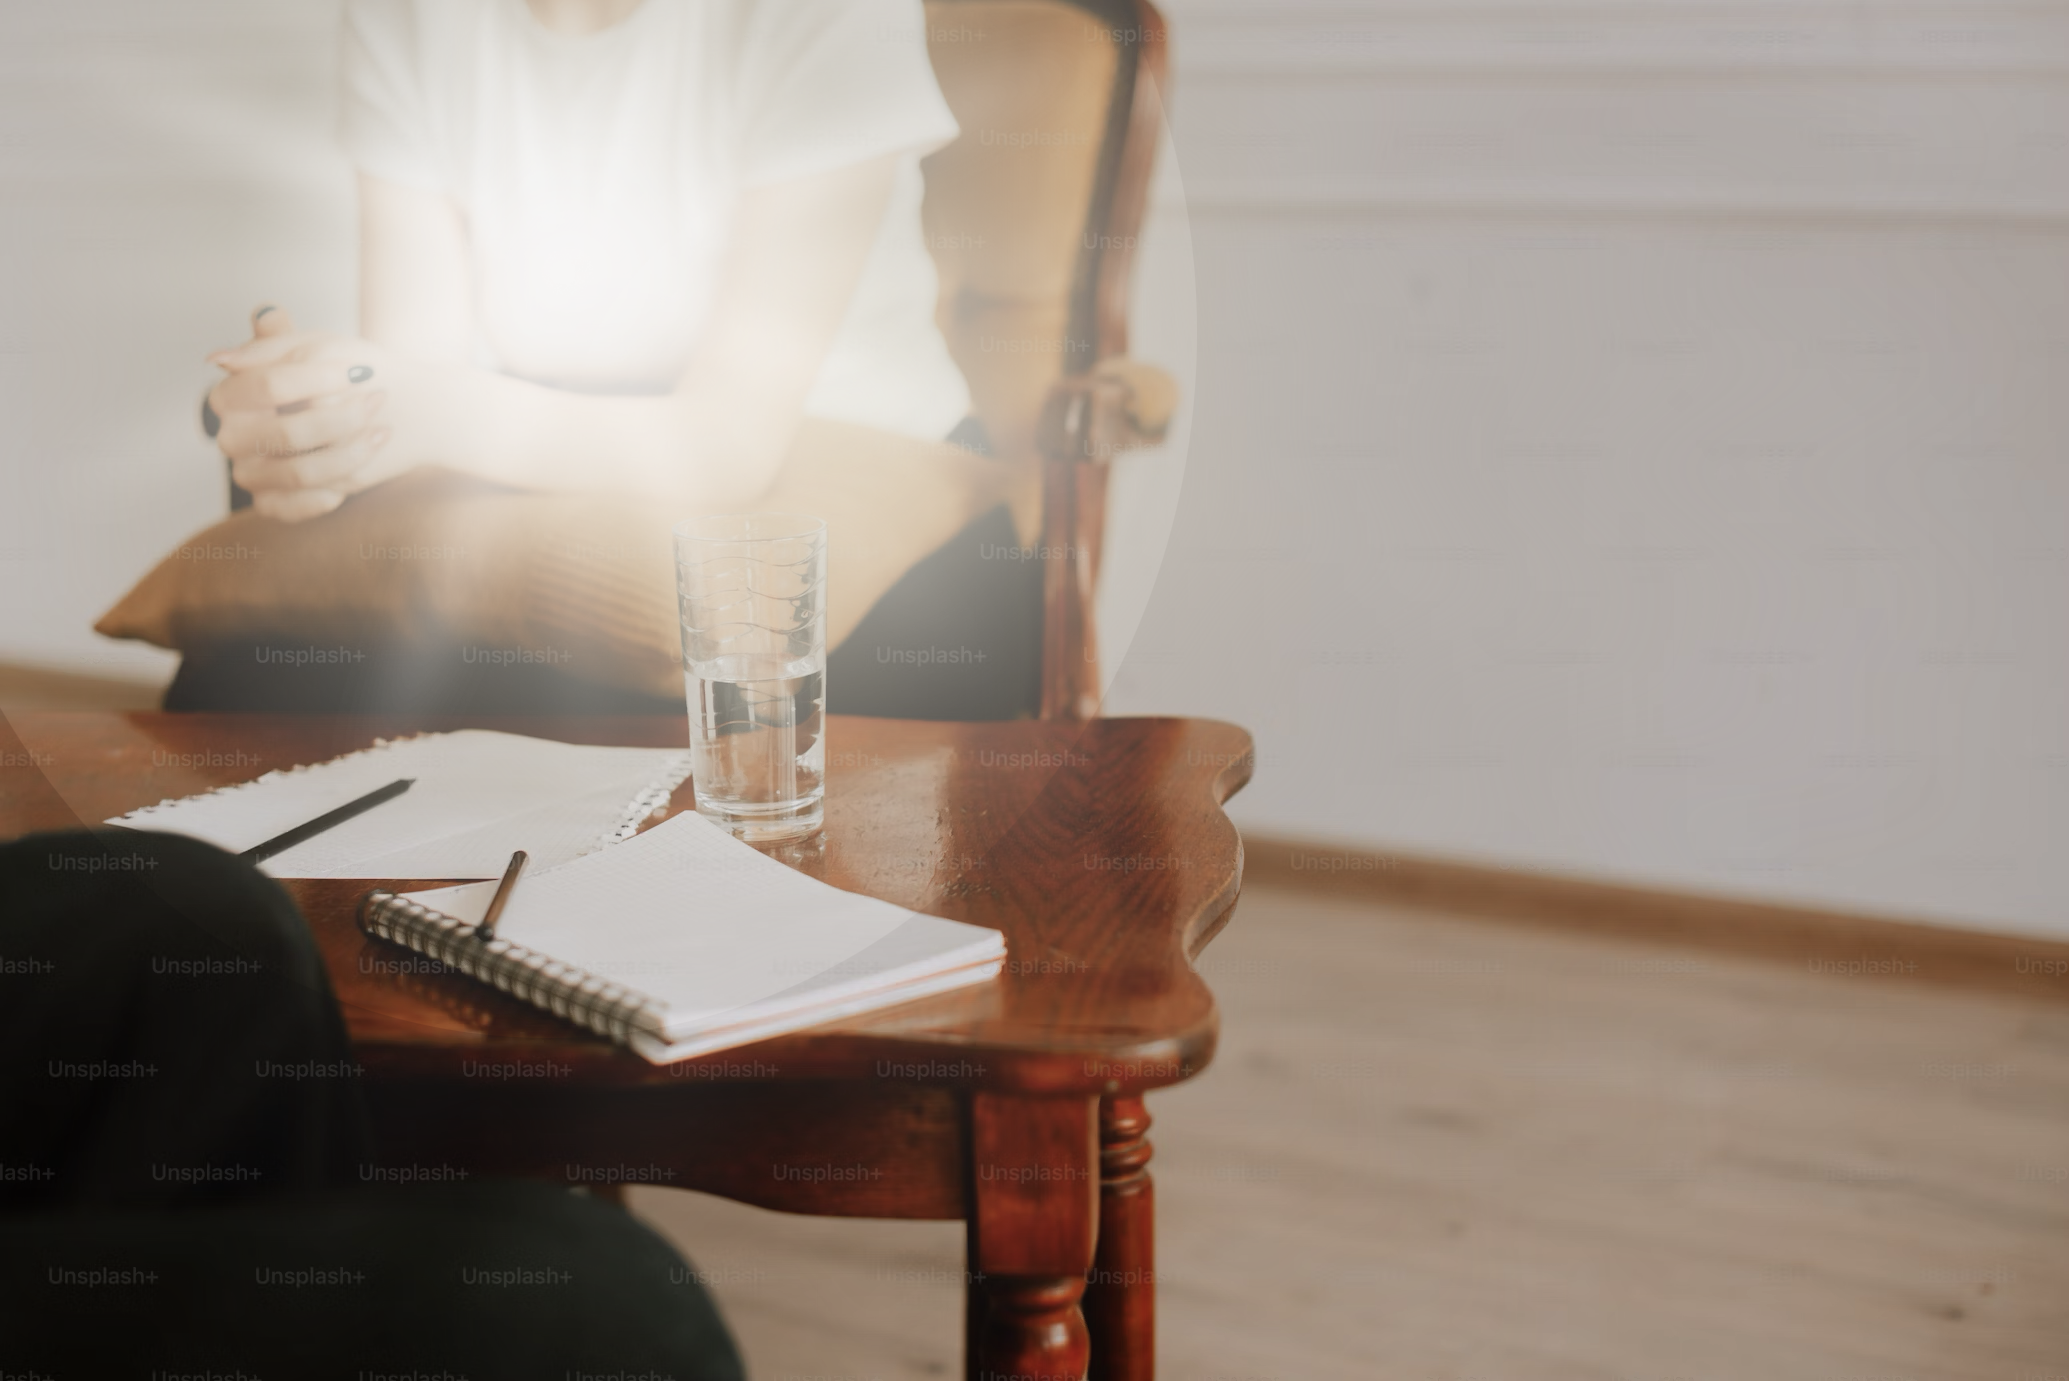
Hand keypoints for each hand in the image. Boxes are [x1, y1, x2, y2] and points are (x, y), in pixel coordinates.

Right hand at [206, 305, 405, 521]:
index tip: (355, 370)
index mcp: (230, 395)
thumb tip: (221, 359)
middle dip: (341, 419)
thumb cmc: (341, 375)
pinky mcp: (270, 502)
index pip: (268, 386)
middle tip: (376, 401)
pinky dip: (333, 491)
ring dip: (351, 453)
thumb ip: (271, 343)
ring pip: (301, 473)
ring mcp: (249, 472)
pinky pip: (297, 507)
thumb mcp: (313, 346)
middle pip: (287, 434)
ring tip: (380, 431)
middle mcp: (232, 437)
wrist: (381, 410)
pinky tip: (358, 469)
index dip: (315, 379)